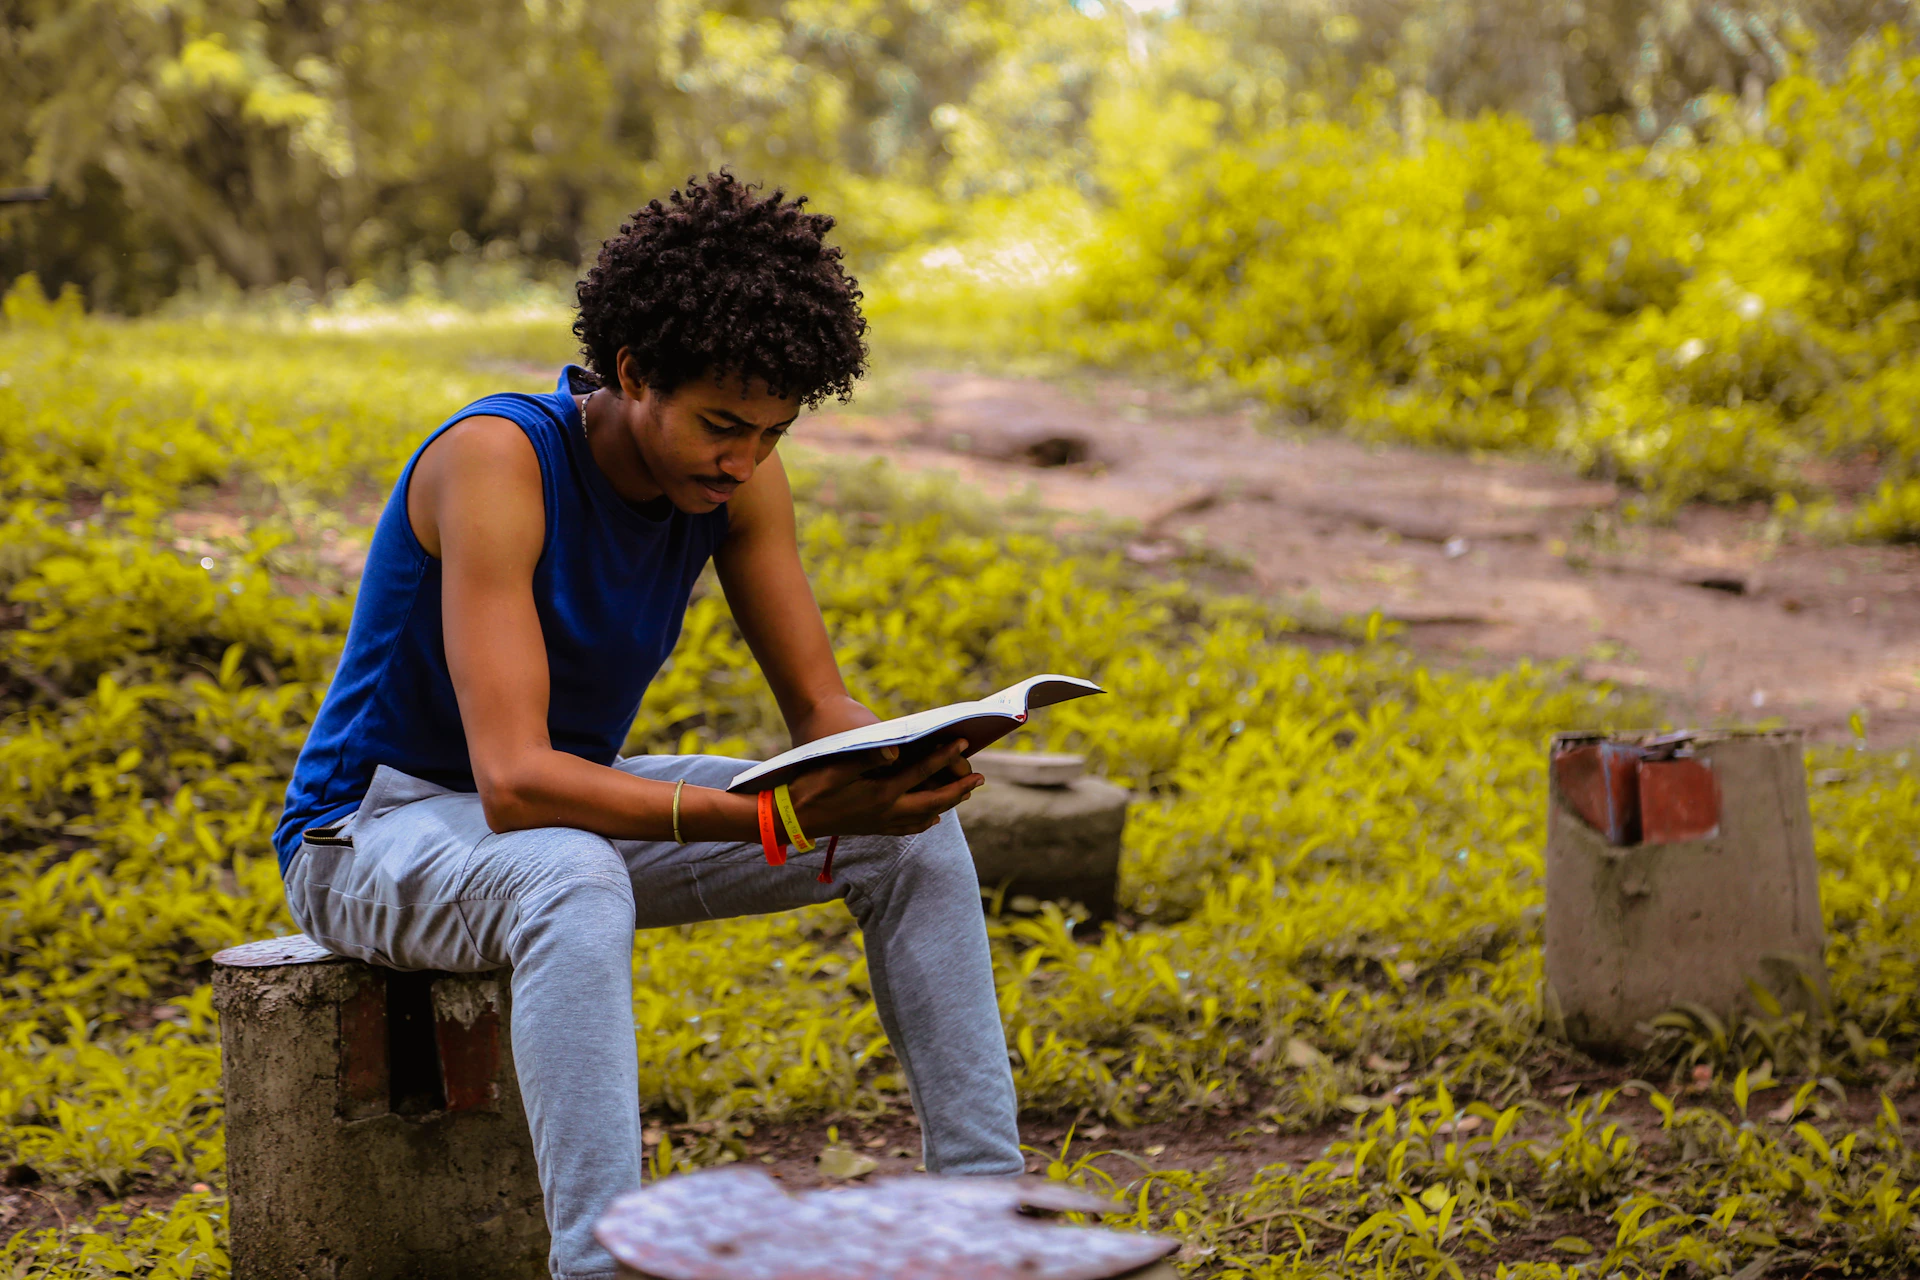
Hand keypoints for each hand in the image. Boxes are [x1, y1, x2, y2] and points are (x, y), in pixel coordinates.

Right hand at [784, 739, 984, 836]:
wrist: (790, 819)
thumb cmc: (809, 787)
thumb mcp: (835, 768)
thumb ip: (866, 758)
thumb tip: (896, 750)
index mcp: (880, 793)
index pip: (921, 772)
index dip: (943, 756)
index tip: (962, 743)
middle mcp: (886, 811)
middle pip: (933, 801)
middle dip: (959, 789)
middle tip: (980, 778)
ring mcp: (881, 823)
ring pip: (924, 817)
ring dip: (946, 805)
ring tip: (964, 794)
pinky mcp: (873, 828)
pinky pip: (908, 829)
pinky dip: (925, 822)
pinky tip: (931, 819)